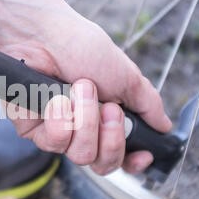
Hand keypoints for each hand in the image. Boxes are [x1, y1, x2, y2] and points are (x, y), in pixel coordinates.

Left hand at [0, 0, 171, 174]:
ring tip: (78, 88)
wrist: (43, 34)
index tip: (142, 154)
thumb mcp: (125, 75)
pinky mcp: (33, 130)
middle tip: (108, 107)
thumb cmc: (83, 48)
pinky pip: (53, 143)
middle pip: (103, 164)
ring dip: (85, 120)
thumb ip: (146, 104)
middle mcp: (83, 131)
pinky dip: (60, 118)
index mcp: (106, 120)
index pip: (122, 158)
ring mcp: (58, 132)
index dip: (133, 162)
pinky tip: (55, 98)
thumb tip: (164, 126)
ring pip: (80, 155)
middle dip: (110, 136)